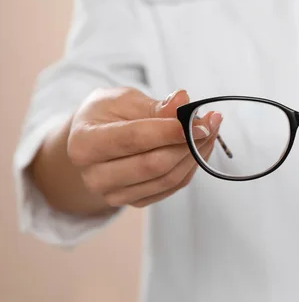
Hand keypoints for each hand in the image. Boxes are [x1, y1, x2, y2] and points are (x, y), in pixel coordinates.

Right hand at [67, 88, 220, 207]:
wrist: (94, 139)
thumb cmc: (106, 115)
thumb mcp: (124, 100)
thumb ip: (154, 106)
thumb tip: (182, 101)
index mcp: (84, 144)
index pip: (133, 139)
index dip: (170, 131)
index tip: (199, 121)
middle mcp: (95, 176)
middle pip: (154, 164)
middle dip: (190, 142)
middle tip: (211, 122)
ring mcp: (115, 194)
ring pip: (168, 178)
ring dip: (196, 154)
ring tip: (210, 130)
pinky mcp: (136, 201)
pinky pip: (173, 186)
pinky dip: (192, 165)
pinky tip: (200, 146)